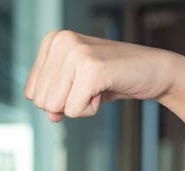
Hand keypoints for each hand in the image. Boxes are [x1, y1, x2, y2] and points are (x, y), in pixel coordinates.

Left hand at [24, 30, 184, 121]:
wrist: (154, 71)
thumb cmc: (111, 79)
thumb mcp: (73, 88)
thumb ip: (53, 102)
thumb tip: (50, 115)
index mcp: (52, 41)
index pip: (31, 93)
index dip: (56, 98)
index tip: (79, 84)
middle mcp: (61, 41)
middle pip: (40, 101)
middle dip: (66, 103)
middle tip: (90, 86)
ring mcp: (76, 53)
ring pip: (54, 107)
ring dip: (78, 106)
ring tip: (96, 87)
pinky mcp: (91, 69)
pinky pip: (73, 111)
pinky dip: (90, 109)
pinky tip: (104, 90)